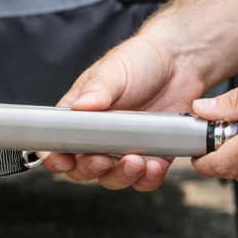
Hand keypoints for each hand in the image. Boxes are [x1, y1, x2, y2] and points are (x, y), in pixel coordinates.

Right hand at [40, 33, 206, 190]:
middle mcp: (100, 136)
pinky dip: (149, 178)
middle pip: (84, 168)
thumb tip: (79, 107)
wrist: (179, 59)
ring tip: (134, 161)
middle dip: (91, 169)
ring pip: (114, 178)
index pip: (59, 144)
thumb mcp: (113, 70)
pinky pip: (146, 178)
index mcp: (81, 116)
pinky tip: (154, 165)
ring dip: (121, 176)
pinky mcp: (154, 154)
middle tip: (103, 159)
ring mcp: (126, 147)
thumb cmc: (139, 59)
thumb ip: (97, 90)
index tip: (65, 160)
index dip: (57, 158)